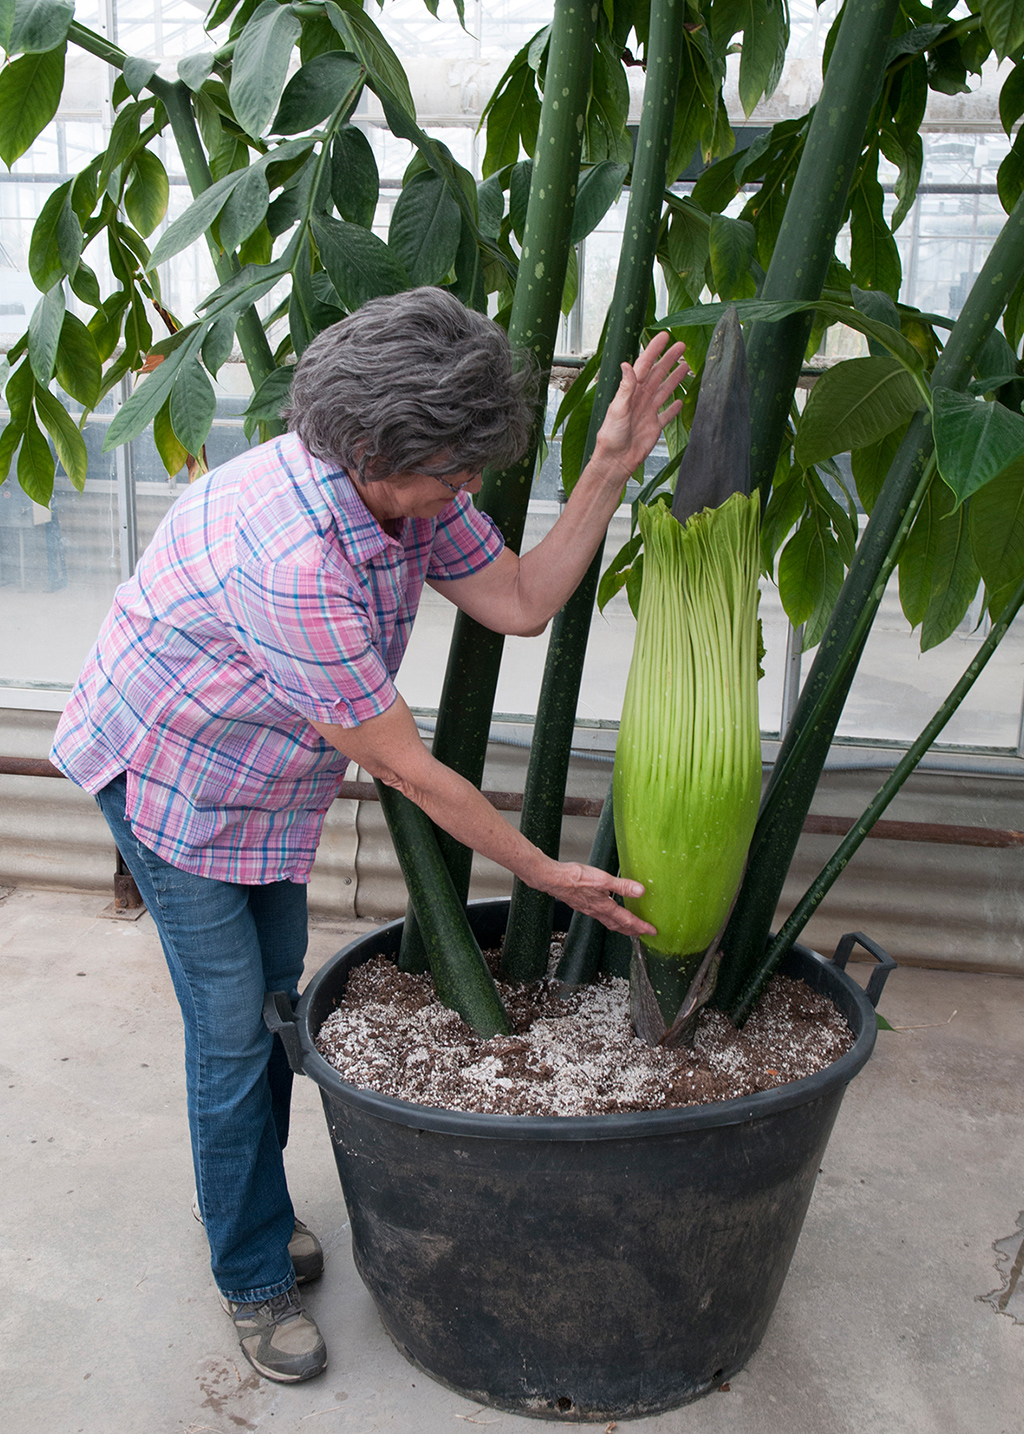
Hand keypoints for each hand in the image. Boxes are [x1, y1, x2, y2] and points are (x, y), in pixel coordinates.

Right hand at [540, 861, 657, 938]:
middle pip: (618, 926)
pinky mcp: (582, 904)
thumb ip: (622, 886)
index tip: (651, 931)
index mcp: (604, 907)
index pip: (627, 920)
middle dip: (631, 931)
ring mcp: (588, 909)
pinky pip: (599, 916)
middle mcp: (597, 911)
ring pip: (608, 922)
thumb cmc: (574, 878)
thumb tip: (640, 891)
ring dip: (620, 926)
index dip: (641, 927)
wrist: (553, 879)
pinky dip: (608, 918)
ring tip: (627, 926)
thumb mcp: (603, 879)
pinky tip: (606, 911)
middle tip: (642, 934)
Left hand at [592, 331, 688, 481]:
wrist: (616, 461)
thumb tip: (627, 365)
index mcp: (631, 392)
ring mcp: (648, 412)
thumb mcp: (617, 408)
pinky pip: (666, 415)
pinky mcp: (654, 427)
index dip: (654, 350)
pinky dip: (673, 408)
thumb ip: (625, 387)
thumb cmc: (611, 437)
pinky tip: (680, 401)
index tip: (664, 336)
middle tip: (681, 346)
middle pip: (657, 374)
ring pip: (664, 390)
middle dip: (669, 360)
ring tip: (686, 366)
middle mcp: (640, 399)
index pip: (644, 366)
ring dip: (674, 378)